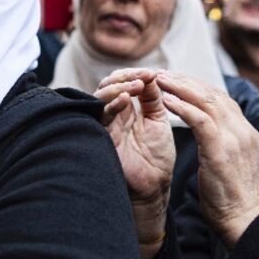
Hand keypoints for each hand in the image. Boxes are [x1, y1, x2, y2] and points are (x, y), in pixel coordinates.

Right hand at [95, 68, 175, 258]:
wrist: (155, 186)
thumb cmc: (157, 156)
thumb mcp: (158, 120)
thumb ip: (154, 98)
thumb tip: (152, 74)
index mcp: (128, 109)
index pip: (123, 82)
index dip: (135, 74)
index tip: (152, 73)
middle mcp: (114, 115)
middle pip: (108, 86)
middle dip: (124, 77)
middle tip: (142, 76)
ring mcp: (107, 126)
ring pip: (100, 97)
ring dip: (117, 87)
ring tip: (135, 85)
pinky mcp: (103, 138)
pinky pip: (101, 116)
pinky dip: (112, 104)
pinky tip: (126, 99)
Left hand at [156, 71, 258, 246]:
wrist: (243, 218)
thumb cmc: (231, 195)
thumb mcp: (229, 161)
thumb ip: (222, 141)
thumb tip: (205, 130)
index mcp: (245, 131)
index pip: (220, 98)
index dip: (196, 86)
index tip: (175, 80)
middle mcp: (242, 129)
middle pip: (213, 94)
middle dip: (185, 81)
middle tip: (163, 73)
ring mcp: (234, 138)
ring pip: (207, 101)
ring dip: (180, 88)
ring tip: (160, 80)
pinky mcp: (221, 150)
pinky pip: (200, 120)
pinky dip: (182, 107)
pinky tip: (165, 101)